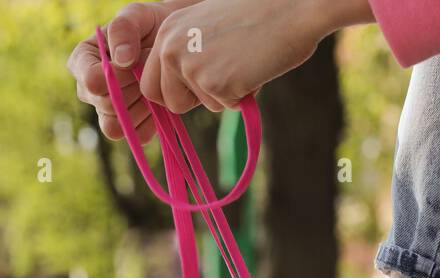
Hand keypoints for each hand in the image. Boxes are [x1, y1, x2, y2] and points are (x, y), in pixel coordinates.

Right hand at [67, 0, 200, 142]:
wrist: (173, 46)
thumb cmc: (150, 26)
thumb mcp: (137, 15)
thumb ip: (124, 29)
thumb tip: (122, 59)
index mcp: (83, 61)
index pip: (91, 82)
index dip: (115, 77)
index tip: (133, 62)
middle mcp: (89, 90)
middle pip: (107, 107)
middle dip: (134, 89)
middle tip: (149, 71)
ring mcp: (108, 111)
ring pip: (118, 127)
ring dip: (142, 109)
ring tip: (153, 86)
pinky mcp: (130, 127)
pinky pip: (137, 136)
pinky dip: (152, 123)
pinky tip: (159, 103)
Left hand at [140, 0, 373, 113]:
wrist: (289, 10)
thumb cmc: (258, 15)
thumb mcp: (209, 26)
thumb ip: (191, 50)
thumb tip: (190, 86)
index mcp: (168, 30)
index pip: (150, 82)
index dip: (175, 92)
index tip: (195, 91)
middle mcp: (171, 48)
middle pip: (168, 101)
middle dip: (193, 102)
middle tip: (221, 81)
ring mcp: (190, 66)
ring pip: (202, 105)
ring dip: (224, 95)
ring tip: (243, 63)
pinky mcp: (213, 84)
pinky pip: (225, 106)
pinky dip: (241, 95)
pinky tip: (253, 69)